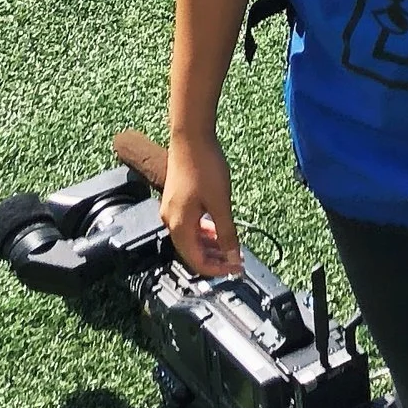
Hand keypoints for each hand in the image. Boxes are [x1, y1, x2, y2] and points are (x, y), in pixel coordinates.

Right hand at [156, 131, 243, 278]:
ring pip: (191, 239)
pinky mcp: (176, 201)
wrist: (191, 137)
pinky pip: (189, 225)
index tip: (236, 269)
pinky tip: (218, 229)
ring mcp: (171, 210)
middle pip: (191, 252)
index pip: (196, 261)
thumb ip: (227, 233)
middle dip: (215, 259)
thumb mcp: (221, 203)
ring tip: (231, 247)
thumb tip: (232, 256)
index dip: (218, 269)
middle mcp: (170, 221)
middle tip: (236, 261)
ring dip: (210, 246)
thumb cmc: (204, 167)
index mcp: (179, 226)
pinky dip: (204, 232)